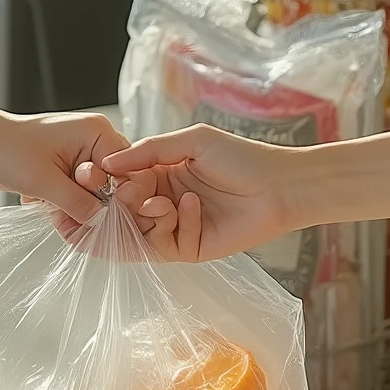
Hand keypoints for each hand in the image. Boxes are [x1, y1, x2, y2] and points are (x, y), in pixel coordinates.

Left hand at [0, 90, 125, 227]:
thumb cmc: (6, 149)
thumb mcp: (44, 181)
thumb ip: (77, 202)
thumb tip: (103, 222)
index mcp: (97, 132)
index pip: (126, 171)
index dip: (116, 197)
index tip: (99, 215)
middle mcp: (95, 139)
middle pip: (114, 182)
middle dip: (92, 203)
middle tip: (68, 215)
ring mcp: (84, 152)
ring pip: (97, 190)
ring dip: (76, 204)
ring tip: (50, 206)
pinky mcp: (71, 164)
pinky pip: (81, 190)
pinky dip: (67, 201)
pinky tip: (46, 203)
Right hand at [84, 125, 306, 263]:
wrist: (281, 186)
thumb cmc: (242, 158)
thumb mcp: (192, 142)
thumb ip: (149, 150)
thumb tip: (109, 162)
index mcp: (163, 174)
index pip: (125, 183)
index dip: (115, 183)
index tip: (108, 178)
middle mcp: (167, 201)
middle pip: (128, 211)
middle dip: (127, 203)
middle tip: (137, 194)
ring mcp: (178, 227)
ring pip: (143, 233)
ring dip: (149, 216)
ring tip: (163, 203)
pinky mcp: (193, 248)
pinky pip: (169, 244)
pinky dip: (178, 224)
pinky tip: (195, 206)